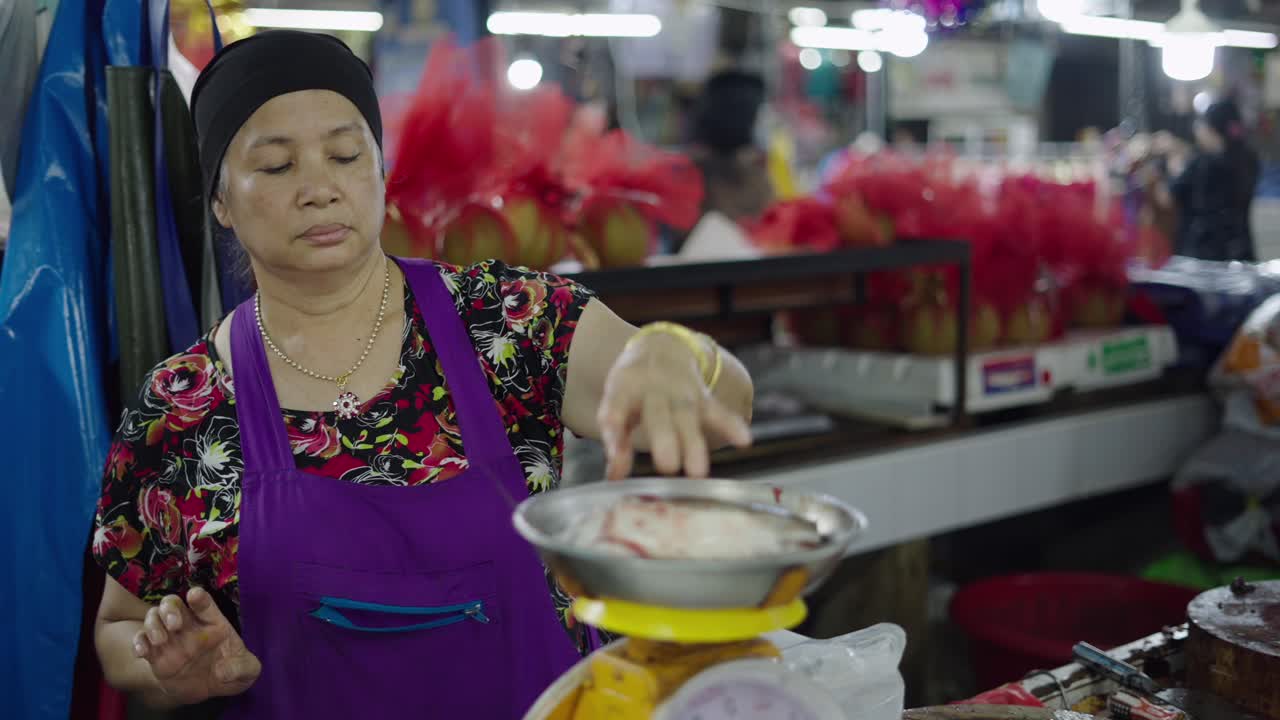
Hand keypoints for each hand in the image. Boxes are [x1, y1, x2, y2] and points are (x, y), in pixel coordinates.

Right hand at [134, 587, 260, 705]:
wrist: (208, 690)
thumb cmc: (231, 672)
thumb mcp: (247, 672)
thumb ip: (242, 669)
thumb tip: (224, 671)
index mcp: (214, 623)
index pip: (204, 604)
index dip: (199, 597)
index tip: (194, 596)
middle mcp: (190, 626)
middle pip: (174, 604)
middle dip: (170, 608)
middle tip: (175, 624)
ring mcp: (171, 639)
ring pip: (154, 617)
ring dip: (153, 624)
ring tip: (160, 641)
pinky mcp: (156, 654)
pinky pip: (142, 640)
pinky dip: (138, 642)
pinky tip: (142, 652)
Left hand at [598, 333, 750, 480]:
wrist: (661, 349)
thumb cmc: (632, 387)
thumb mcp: (615, 405)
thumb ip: (615, 440)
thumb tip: (614, 477)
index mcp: (624, 390)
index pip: (616, 407)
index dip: (614, 426)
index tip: (615, 450)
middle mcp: (654, 390)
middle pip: (659, 415)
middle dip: (664, 440)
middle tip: (667, 467)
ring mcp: (680, 393)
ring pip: (688, 417)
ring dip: (693, 443)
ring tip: (699, 472)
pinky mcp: (702, 398)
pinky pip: (716, 411)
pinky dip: (730, 424)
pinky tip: (744, 440)